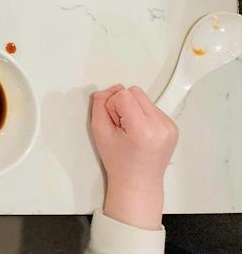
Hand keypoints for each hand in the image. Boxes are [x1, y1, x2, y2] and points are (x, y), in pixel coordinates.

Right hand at [90, 84, 177, 229]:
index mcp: (144, 129)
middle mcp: (162, 126)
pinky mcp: (173, 127)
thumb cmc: (119, 162)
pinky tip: (140, 132)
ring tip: (131, 131)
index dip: (112, 106)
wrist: (138, 182)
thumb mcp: (99, 131)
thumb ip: (100, 104)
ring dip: (133, 109)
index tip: (115, 124)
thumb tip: (110, 90)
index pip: (123, 94)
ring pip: (144, 98)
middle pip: (135, 92)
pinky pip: (152, 107)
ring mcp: (170, 127)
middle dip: (123, 104)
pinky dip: (143, 115)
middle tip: (121, 126)